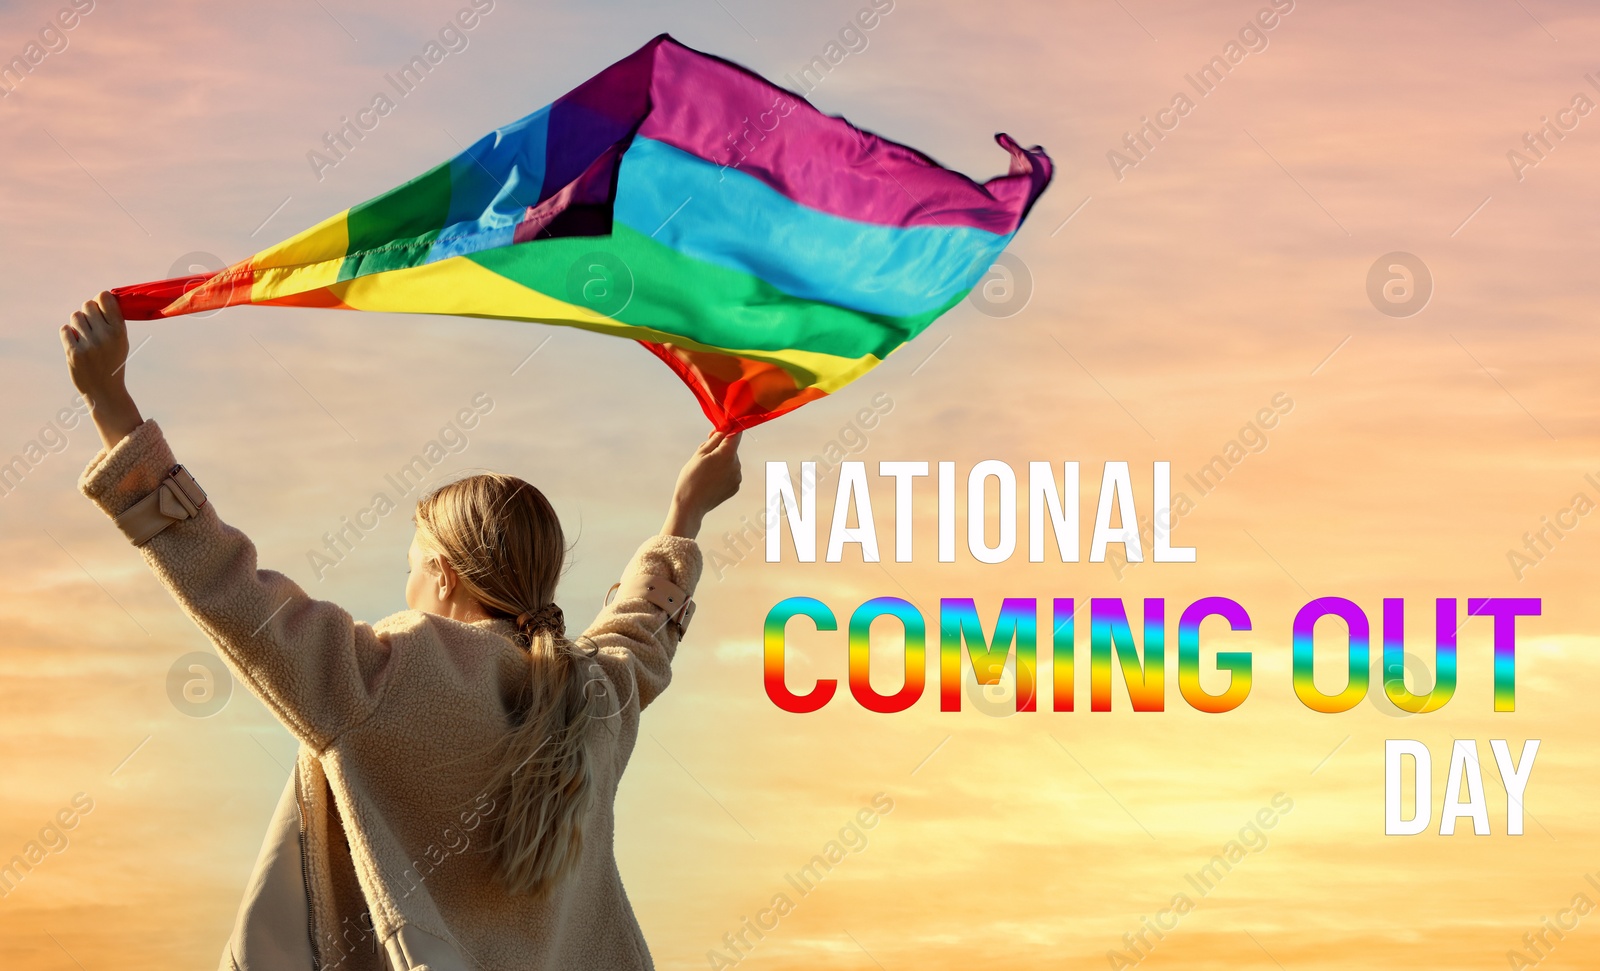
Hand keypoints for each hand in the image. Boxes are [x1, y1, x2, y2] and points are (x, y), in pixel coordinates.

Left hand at [61, 291, 142, 448]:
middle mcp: (105, 336)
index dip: (100, 299)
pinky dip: (68, 334)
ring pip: (75, 316)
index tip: (100, 306)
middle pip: (88, 305)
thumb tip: (101, 296)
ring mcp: (89, 344)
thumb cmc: (112, 361)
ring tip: (84, 336)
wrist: (104, 390)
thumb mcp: (121, 341)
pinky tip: (76, 343)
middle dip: (88, 312)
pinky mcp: (74, 352)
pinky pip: (65, 330)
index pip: (105, 298)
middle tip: (91, 324)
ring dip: (78, 323)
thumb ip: (113, 321)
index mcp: (120, 331)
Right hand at [662, 429, 741, 538]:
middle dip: (720, 449)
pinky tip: (710, 480)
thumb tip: (724, 428)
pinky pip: (731, 474)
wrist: (691, 505)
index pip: (736, 433)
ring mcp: (737, 477)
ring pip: (731, 462)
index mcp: (728, 454)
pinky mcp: (735, 487)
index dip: (728, 429)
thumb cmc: (691, 477)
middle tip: (703, 457)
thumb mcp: (699, 454)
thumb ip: (714, 440)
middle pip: (731, 449)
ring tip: (705, 472)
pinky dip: (723, 473)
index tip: (719, 431)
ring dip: (721, 462)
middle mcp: (737, 465)